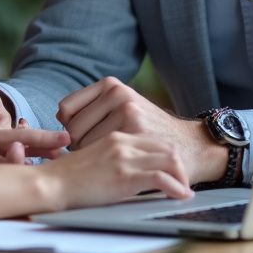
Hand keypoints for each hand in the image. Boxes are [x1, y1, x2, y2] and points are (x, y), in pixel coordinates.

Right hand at [38, 132, 192, 210]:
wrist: (50, 184)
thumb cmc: (66, 177)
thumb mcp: (92, 158)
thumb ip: (111, 156)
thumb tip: (128, 171)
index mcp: (115, 135)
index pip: (153, 139)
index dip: (168, 155)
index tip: (175, 169)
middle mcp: (122, 141)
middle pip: (165, 146)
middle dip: (180, 165)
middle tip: (184, 181)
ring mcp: (123, 156)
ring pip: (168, 158)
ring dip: (182, 176)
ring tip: (186, 191)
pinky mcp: (123, 175)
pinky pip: (160, 177)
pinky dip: (176, 187)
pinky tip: (183, 196)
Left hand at [57, 76, 227, 185]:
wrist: (191, 146)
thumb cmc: (151, 132)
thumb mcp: (126, 107)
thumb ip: (96, 107)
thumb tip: (60, 115)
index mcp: (112, 85)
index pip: (66, 108)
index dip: (69, 128)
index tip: (82, 140)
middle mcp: (118, 94)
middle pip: (71, 128)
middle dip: (79, 145)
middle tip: (101, 154)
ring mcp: (127, 112)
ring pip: (83, 143)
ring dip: (92, 156)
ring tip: (113, 159)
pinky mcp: (135, 133)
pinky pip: (100, 153)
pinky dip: (103, 164)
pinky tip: (119, 167)